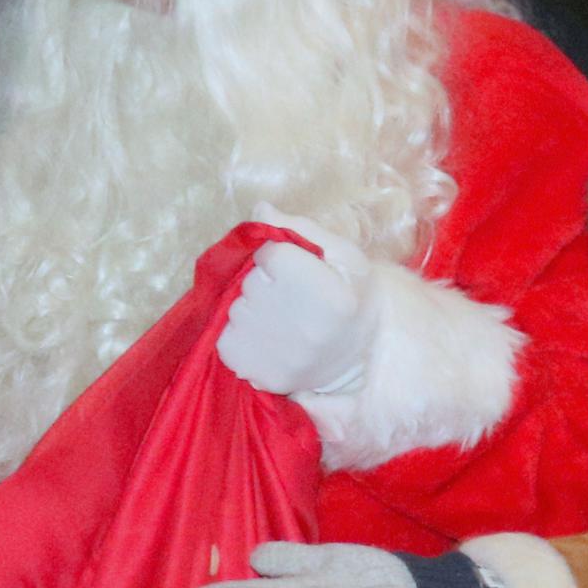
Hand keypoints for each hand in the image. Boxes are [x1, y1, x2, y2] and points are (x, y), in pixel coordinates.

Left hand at [217, 228, 376, 404]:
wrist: (361, 354)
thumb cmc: (352, 294)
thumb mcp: (343, 252)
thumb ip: (299, 228)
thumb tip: (259, 210)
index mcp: (328, 294)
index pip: (269, 253)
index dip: (279, 254)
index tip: (297, 268)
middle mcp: (302, 328)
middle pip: (250, 282)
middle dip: (263, 281)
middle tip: (291, 295)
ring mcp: (280, 358)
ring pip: (235, 310)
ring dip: (251, 307)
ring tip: (280, 317)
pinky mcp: (262, 377)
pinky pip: (226, 340)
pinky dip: (239, 334)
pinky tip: (265, 335)